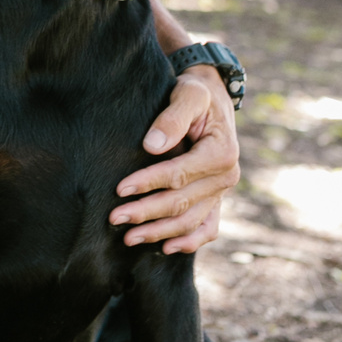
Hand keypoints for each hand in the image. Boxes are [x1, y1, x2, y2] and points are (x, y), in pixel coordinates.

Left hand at [110, 67, 239, 253]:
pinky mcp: (216, 199)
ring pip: (191, 221)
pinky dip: (189, 241)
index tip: (120, 189)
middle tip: (115, 219)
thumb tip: (152, 145)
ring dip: (160, 232)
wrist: (213, 98)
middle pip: (182, 202)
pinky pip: (207, 228)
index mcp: (221, 152)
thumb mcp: (188, 93)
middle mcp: (226, 177)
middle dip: (146, 212)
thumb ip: (173, 117)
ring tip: (129, 238)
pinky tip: (165, 248)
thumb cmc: (196, 94)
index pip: (179, 174)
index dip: (149, 183)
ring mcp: (222, 192)